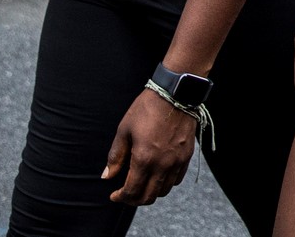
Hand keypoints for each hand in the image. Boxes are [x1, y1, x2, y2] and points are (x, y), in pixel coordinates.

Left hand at [101, 89, 196, 206]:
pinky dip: (166, 183)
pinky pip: (177, 180)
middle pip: (149, 197)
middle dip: (134, 200)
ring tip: (142, 185)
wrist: (175, 94)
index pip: (132, 191)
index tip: (114, 195)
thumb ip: (116, 156)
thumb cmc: (147, 109)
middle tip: (126, 194)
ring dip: (151, 192)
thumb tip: (107, 176)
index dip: (121, 197)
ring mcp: (177, 162)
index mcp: (144, 159)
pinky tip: (158, 176)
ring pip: (164, 191)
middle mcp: (162, 165)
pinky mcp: (187, 156)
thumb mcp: (124, 130)